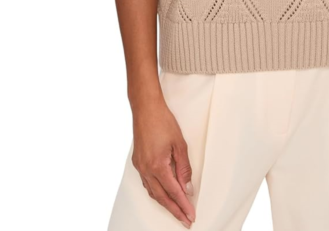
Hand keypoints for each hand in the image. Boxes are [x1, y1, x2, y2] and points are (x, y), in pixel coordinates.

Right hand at [131, 100, 196, 227]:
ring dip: (165, 203)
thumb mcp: (179, 144)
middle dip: (175, 210)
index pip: (173, 192)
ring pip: (153, 192)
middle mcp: (146, 170)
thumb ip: (184, 168)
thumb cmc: (163, 122)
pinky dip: (156, 192)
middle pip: (162, 197)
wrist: (145, 108)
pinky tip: (163, 194)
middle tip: (185, 220)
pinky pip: (147, 184)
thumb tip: (187, 187)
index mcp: (158, 166)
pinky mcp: (137, 162)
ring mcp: (140, 167)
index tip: (191, 215)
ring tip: (176, 211)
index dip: (183, 205)